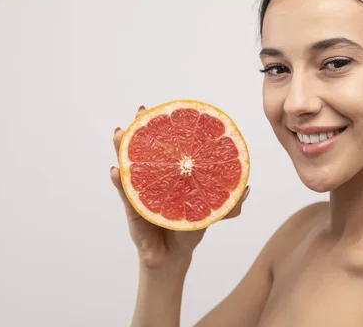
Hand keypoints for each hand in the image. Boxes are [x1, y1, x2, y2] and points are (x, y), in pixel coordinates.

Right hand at [111, 105, 250, 269]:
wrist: (175, 254)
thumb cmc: (191, 226)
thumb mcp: (212, 212)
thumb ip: (229, 201)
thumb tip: (246, 187)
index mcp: (173, 173)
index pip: (167, 146)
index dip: (164, 127)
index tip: (163, 109)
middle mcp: (156, 176)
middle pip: (146, 148)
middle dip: (141, 128)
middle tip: (140, 112)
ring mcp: (142, 190)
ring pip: (130, 165)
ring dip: (122, 148)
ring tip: (120, 133)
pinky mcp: (133, 207)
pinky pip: (124, 192)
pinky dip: (118, 181)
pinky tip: (115, 171)